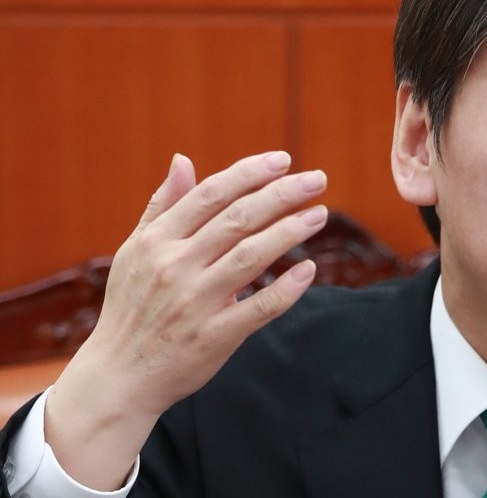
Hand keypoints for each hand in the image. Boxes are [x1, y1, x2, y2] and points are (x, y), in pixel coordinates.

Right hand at [44, 151, 327, 489]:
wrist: (118, 376)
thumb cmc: (132, 306)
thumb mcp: (135, 251)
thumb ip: (162, 205)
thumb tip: (182, 159)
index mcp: (157, 241)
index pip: (211, 194)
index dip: (250, 173)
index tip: (284, 160)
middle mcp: (175, 267)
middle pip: (238, 219)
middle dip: (282, 194)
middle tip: (317, 179)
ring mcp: (195, 303)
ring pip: (251, 257)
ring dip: (290, 231)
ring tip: (319, 214)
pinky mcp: (213, 336)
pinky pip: (258, 308)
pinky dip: (285, 289)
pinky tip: (309, 269)